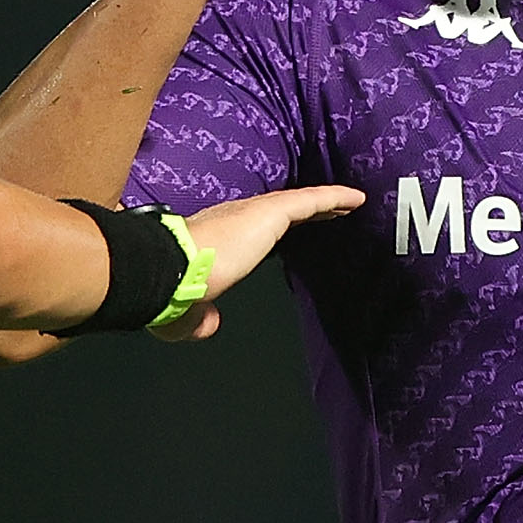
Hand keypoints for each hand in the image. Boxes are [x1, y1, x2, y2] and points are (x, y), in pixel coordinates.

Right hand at [153, 185, 366, 341]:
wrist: (166, 272)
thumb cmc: (170, 292)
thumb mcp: (186, 314)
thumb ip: (201, 319)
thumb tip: (211, 325)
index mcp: (214, 239)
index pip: (250, 231)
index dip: (271, 229)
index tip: (286, 231)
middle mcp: (232, 219)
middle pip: (278, 211)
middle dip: (304, 211)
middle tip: (328, 212)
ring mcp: (251, 214)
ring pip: (298, 203)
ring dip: (324, 203)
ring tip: (349, 204)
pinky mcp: (268, 213)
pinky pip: (309, 201)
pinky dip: (333, 198)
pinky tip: (356, 199)